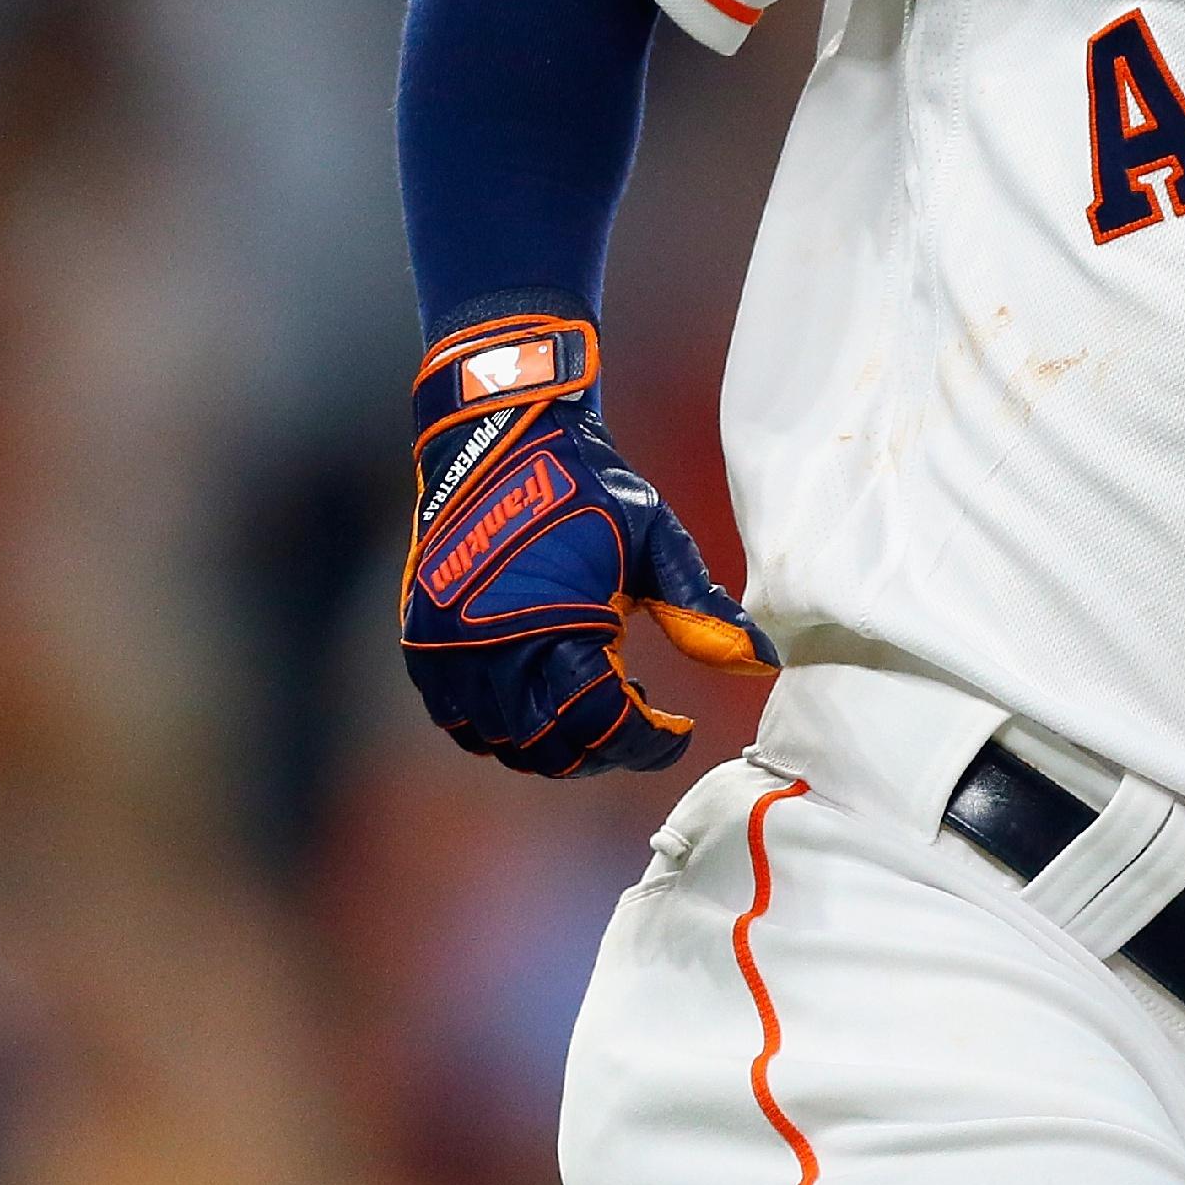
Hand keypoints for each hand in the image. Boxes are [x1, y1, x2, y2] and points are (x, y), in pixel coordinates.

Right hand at [401, 313, 777, 776]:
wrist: (501, 436)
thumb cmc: (586, 484)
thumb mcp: (657, 540)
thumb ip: (702, 611)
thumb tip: (760, 664)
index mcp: (556, 627)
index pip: (602, 722)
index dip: (647, 741)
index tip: (678, 728)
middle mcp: (491, 650)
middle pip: (550, 748)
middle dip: (604, 747)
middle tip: (639, 720)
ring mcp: (447, 650)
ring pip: (503, 743)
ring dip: (554, 743)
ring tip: (595, 704)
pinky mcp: (424, 641)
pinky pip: (458, 719)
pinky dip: (501, 727)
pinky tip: (542, 696)